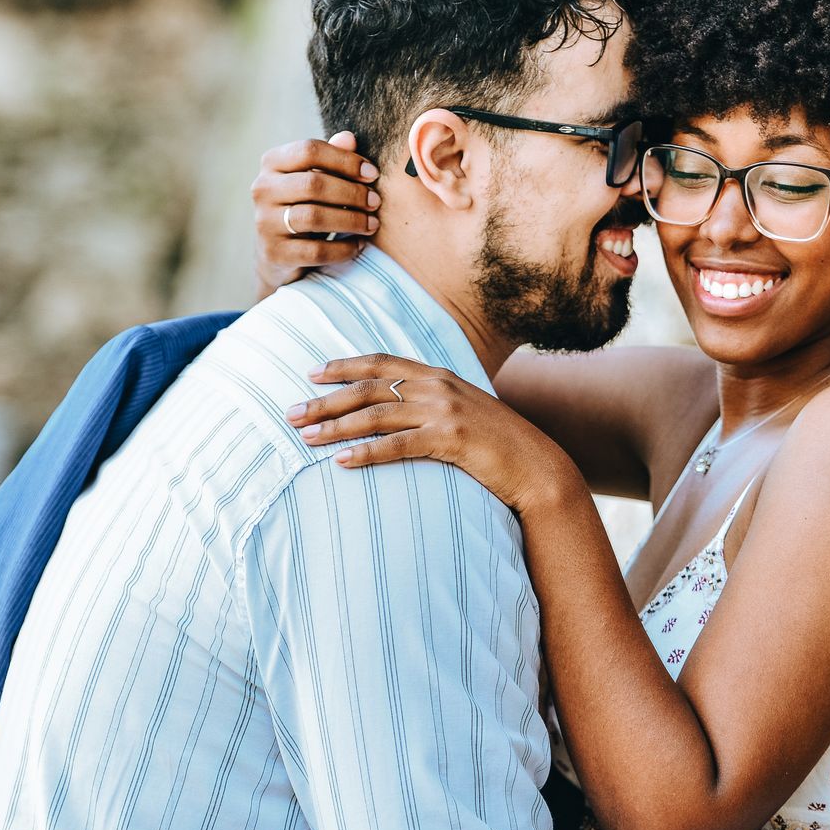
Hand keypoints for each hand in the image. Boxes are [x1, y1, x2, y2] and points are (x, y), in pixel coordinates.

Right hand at [251, 132, 382, 299]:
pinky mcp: (275, 253)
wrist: (277, 255)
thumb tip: (349, 138)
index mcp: (272, 163)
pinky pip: (316, 251)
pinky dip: (343, 248)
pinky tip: (358, 245)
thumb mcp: (315, 179)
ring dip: (351, 220)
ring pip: (314, 217)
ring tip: (372, 224)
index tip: (372, 174)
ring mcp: (265, 222)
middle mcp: (263, 189)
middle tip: (375, 201)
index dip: (345, 160)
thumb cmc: (303, 206)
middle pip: (313, 184)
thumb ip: (332, 158)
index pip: (309, 150)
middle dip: (352, 193)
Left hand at [287, 354, 581, 512]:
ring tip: (304, 437)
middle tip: (291, 412)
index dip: (345, 366)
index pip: (382, 363)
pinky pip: (397, 446)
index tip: (313, 372)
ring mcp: (445, 411)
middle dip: (326, 400)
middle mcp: (439, 386)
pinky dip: (366, 453)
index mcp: (439, 376)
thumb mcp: (466, 412)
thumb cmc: (499, 445)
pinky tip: (340, 462)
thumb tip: (401, 407)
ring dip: (335, 426)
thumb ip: (434, 403)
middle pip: (370, 388)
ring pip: (376, 414)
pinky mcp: (451, 440)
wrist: (538, 467)